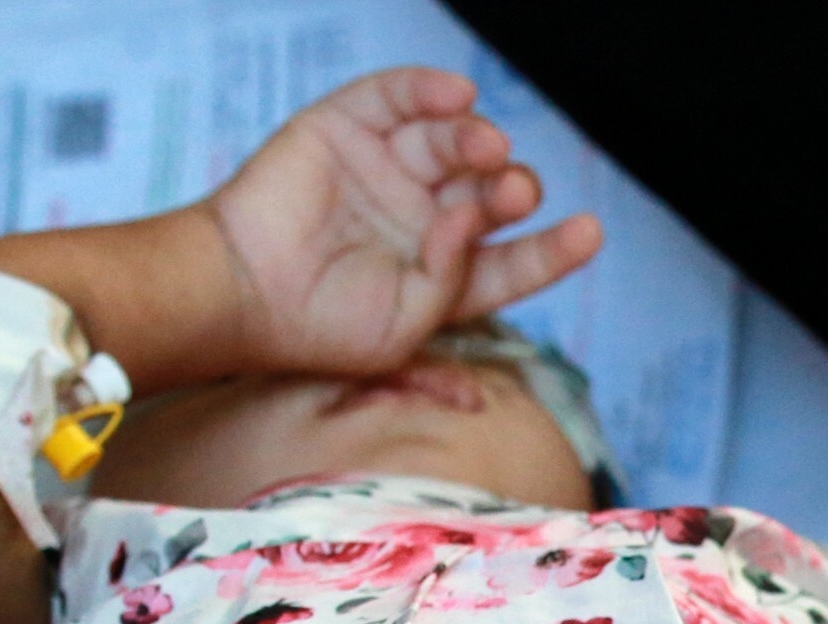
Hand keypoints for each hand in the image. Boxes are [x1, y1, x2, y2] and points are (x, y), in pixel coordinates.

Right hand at [208, 66, 601, 375]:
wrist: (239, 294)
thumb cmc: (318, 328)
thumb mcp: (401, 330)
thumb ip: (451, 281)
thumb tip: (471, 219)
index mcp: (443, 275)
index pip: (511, 259)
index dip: (551, 247)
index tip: (588, 231)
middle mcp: (421, 218)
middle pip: (489, 192)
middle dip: (511, 189)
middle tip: (515, 192)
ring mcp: (387, 171)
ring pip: (451, 141)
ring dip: (476, 139)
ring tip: (485, 148)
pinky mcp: (347, 129)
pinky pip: (398, 96)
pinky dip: (428, 89)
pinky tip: (458, 94)